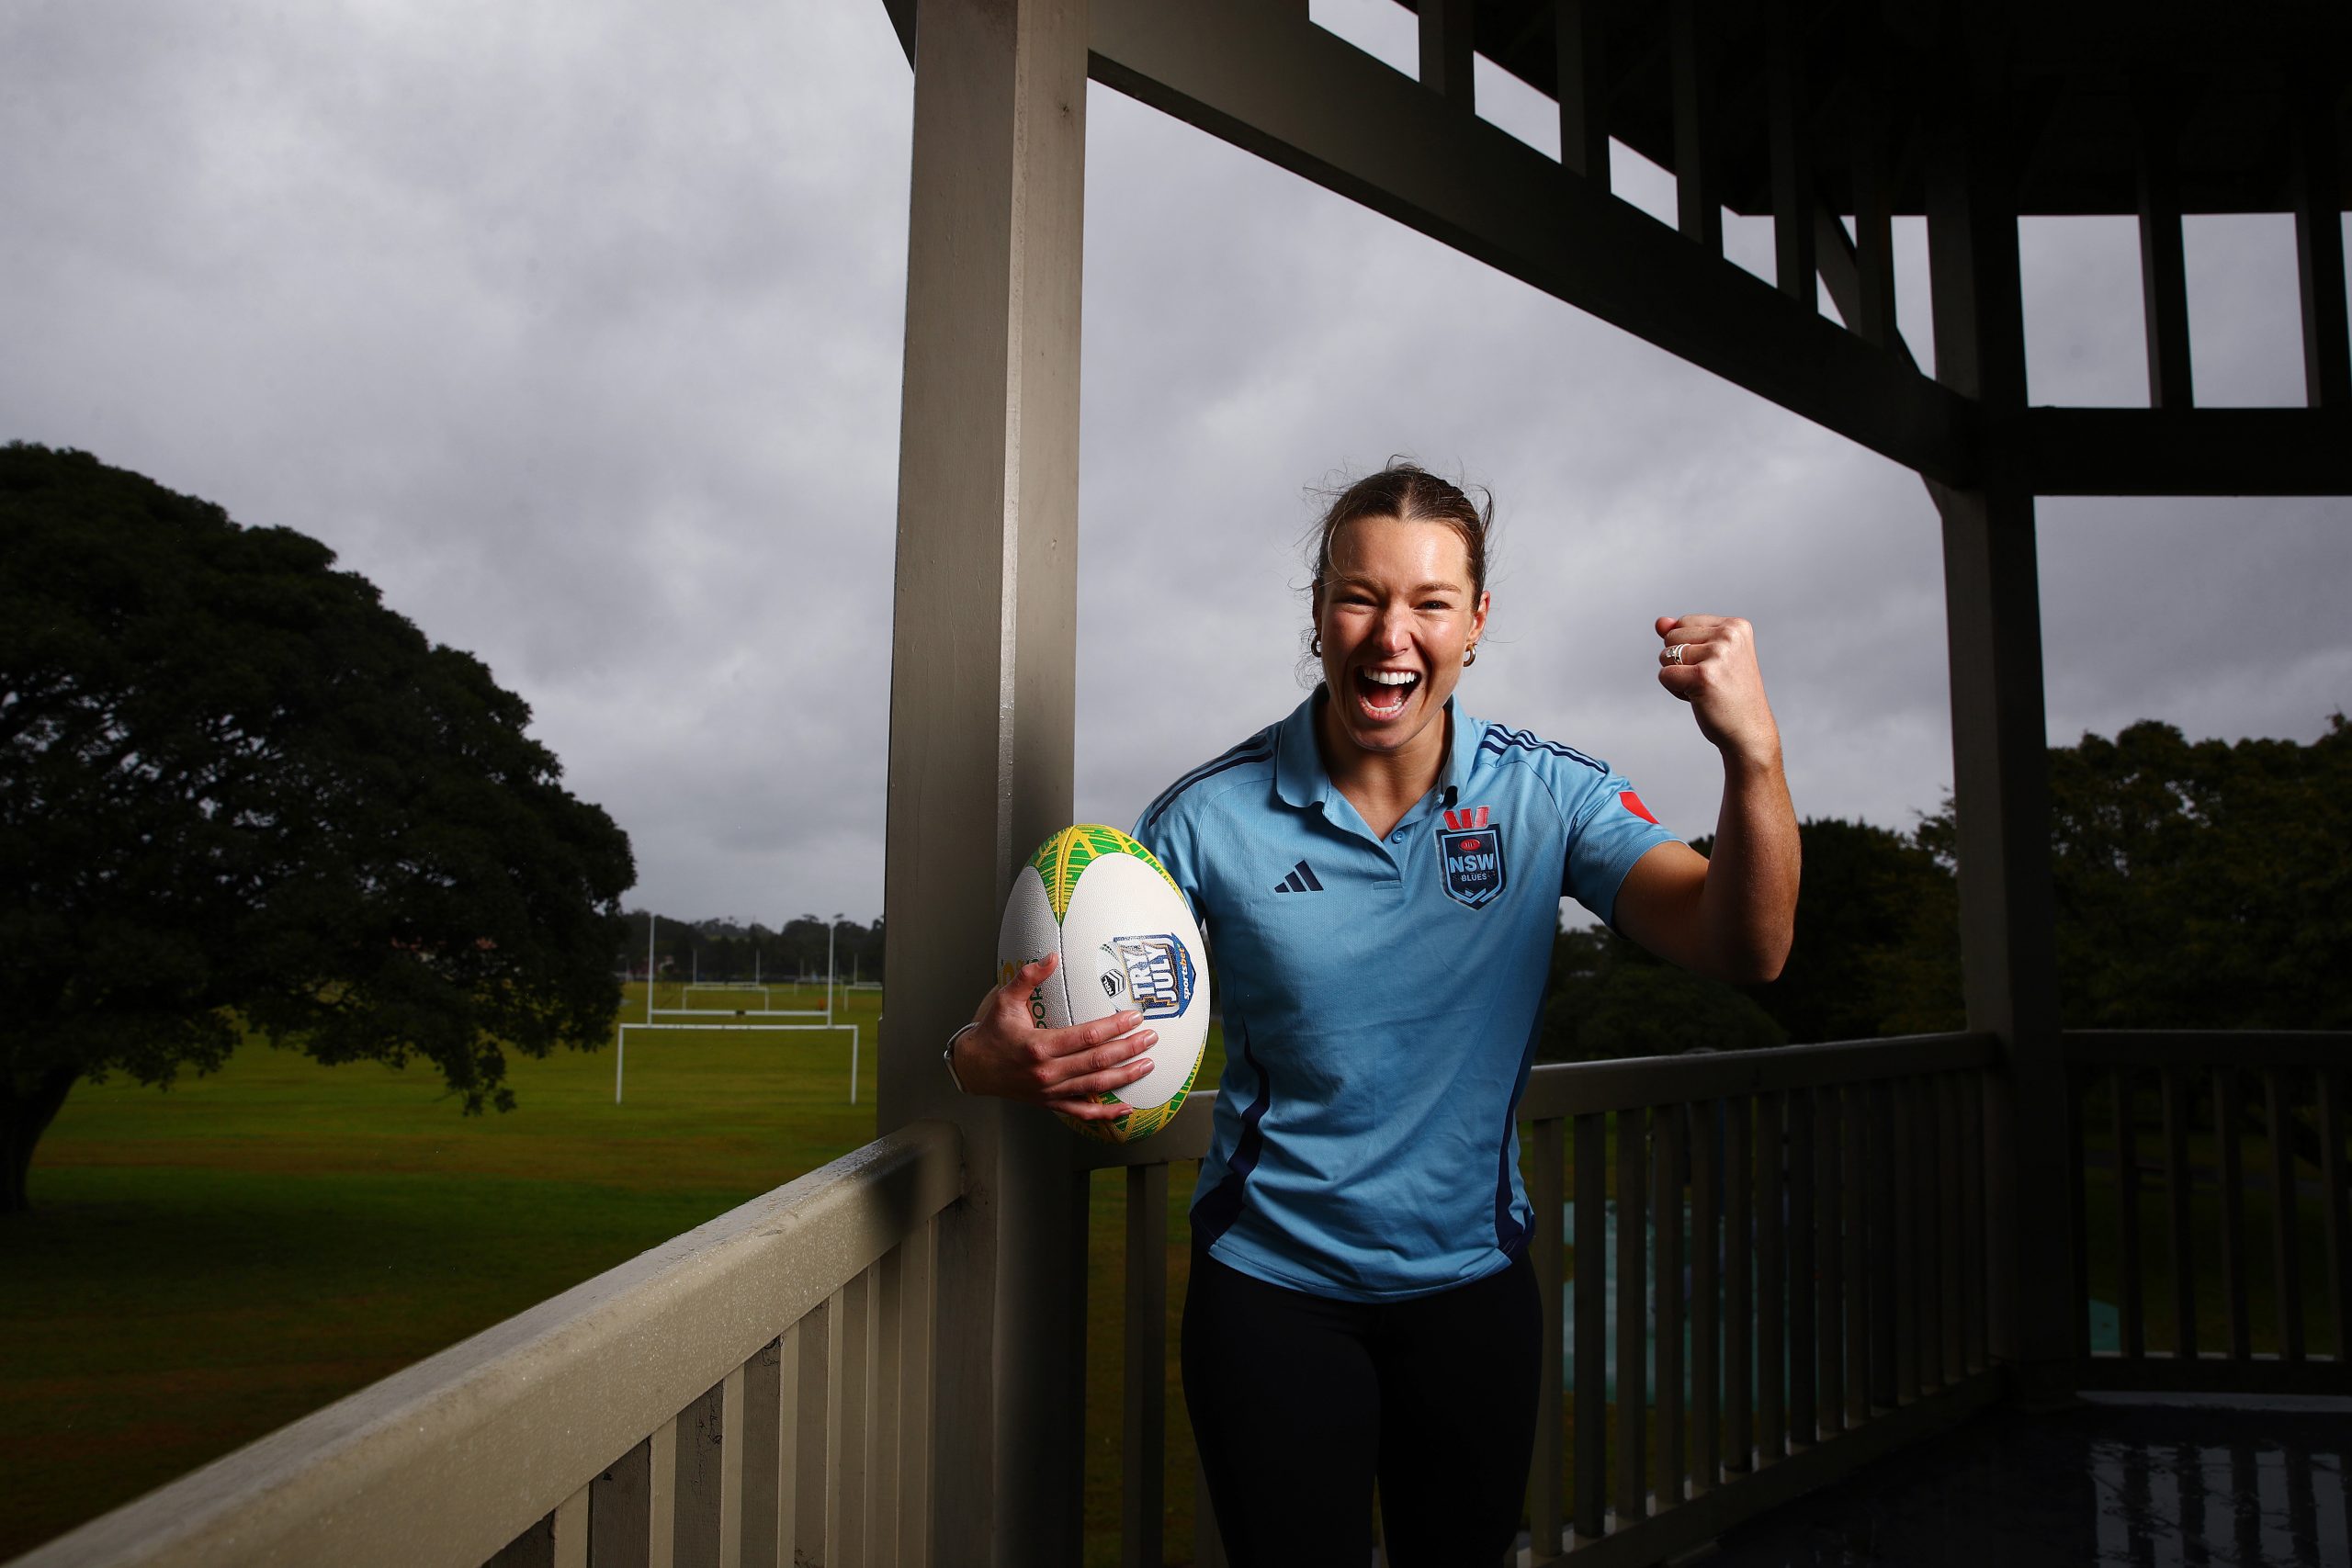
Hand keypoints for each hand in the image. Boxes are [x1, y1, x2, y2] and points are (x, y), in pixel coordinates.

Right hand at [949, 951, 1158, 1121]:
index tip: (1134, 1017)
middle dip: (1129, 1049)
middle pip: (1097, 1061)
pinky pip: (1082, 1111)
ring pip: (1095, 1085)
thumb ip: (1028, 977)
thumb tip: (1051, 957)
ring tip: (1148, 1064)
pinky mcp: (1050, 1102)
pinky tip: (1126, 1109)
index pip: (1087, 1036)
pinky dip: (1105, 1113)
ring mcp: (1050, 1091)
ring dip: (1125, 1076)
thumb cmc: (991, 1033)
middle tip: (1151, 1038)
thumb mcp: (1005, 1000)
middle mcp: (1047, 1072)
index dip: (1114, 1026)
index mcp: (1039, 1046)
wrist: (973, 1068)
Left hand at [1654, 614, 1780, 766]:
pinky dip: (1674, 690)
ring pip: (1665, 655)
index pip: (1683, 623)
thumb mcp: (1710, 657)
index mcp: (1736, 626)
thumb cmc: (1729, 695)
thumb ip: (1684, 635)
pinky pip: (1664, 675)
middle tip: (1710, 680)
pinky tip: (1699, 698)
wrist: (1749, 731)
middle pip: (1671, 637)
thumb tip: (1659, 622)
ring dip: (1677, 677)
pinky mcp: (1703, 676)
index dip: (1688, 649)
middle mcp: (1729, 635)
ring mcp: (1718, 654)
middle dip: (1680, 662)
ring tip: (1706, 689)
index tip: (1715, 667)